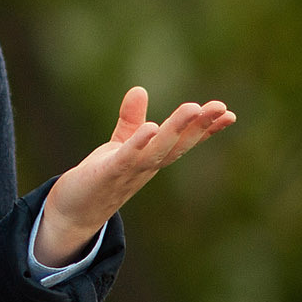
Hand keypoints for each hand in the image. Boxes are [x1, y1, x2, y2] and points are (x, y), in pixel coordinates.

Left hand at [35, 86, 236, 266]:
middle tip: (221, 108)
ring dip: (176, 129)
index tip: (228, 114)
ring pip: (158, 149)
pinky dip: (140, 143)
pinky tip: (151, 126)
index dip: (205, 129)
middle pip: (177, 145)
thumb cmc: (101, 178)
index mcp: (153, 158)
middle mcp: (147, 166)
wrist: (74, 212)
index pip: (183, 142)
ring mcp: (129, 172)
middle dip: (199, 127)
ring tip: (193, 108)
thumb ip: (131, 120)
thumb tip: (140, 89)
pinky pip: (127, 157)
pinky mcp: (108, 173)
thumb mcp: (120, 144)